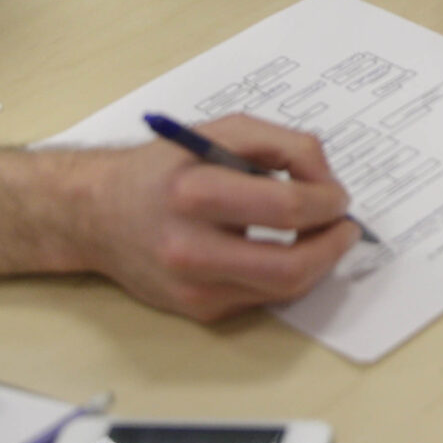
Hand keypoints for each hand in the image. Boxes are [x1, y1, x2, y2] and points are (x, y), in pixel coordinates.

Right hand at [75, 115, 360, 321]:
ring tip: (321, 236)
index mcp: (194, 195)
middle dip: (333, 246)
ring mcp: (193, 289)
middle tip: (345, 227)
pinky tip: (283, 251)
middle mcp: (189, 250)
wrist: (98, 214)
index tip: (337, 195)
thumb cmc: (164, 168)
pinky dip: (287, 276)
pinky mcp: (199, 311)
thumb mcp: (220, 131)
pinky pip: (263, 299)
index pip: (286, 209)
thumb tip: (325, 180)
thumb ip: (282, 144)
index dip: (327, 202)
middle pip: (290, 268)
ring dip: (318, 263)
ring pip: (283, 291)